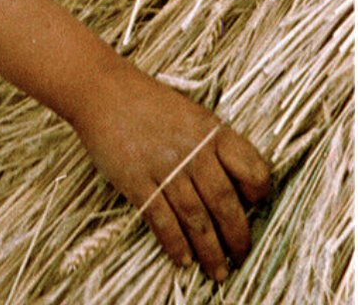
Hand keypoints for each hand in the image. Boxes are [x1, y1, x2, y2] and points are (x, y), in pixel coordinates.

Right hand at [73, 62, 270, 281]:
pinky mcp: (136, 179)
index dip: (259, 193)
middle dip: (236, 237)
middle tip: (239, 259)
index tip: (255, 207)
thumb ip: (212, 144)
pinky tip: (182, 258)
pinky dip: (174, 243)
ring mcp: (164, 166)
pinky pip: (161, 219)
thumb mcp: (190, 113)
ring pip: (196, 218)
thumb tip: (232, 183)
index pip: (252, 168)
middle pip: (225, 203)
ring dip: (209, 250)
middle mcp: (193, 150)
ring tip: (217, 271)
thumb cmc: (146, 100)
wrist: (101, 89)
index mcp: (211, 131)